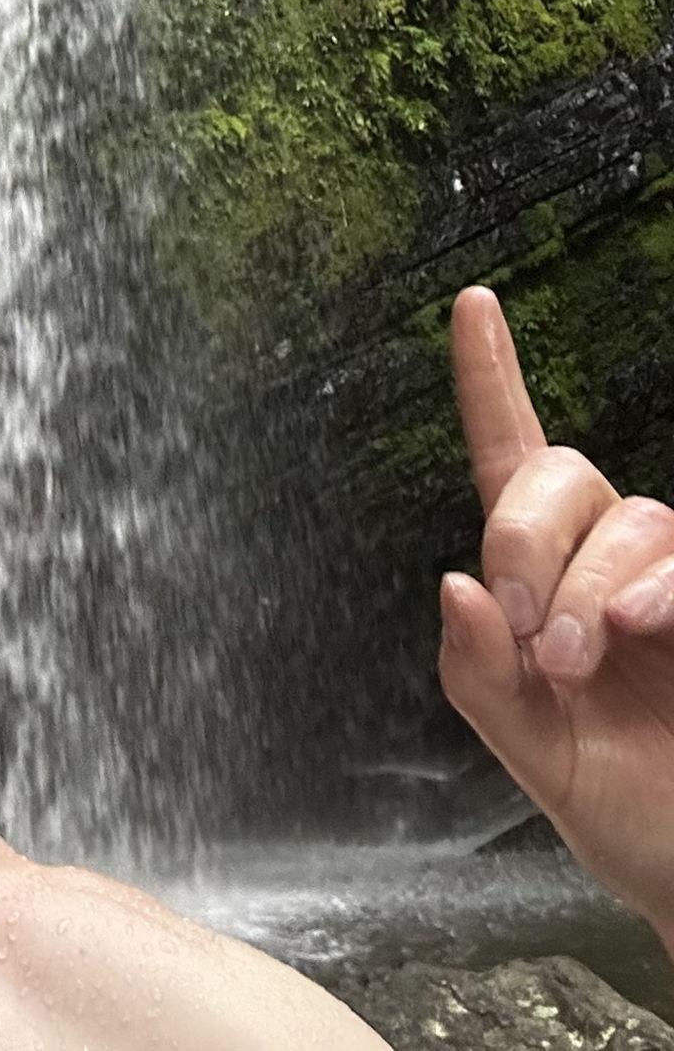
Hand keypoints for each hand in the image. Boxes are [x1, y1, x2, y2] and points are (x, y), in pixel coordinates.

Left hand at [439, 286, 673, 944]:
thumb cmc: (619, 804)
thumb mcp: (528, 748)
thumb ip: (477, 675)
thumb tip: (454, 584)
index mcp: (540, 579)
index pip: (508, 459)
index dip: (490, 378)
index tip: (472, 302)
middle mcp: (608, 560)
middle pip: (561, 476)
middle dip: (526, 539)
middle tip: (525, 630)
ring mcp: (673, 581)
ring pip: (631, 517)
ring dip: (589, 583)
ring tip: (578, 659)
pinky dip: (660, 584)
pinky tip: (645, 626)